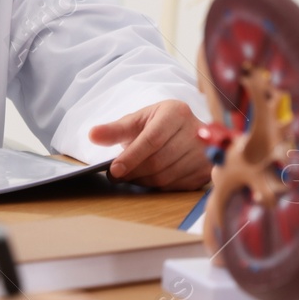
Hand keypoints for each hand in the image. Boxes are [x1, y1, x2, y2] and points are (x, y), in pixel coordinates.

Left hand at [91, 100, 211, 189]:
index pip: (152, 139)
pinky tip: (149, 178)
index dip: (131, 157)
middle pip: (158, 161)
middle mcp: (195, 130)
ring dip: (143, 181)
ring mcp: (203, 152)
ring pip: (166, 176)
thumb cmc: (158, 124)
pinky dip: (158, 185)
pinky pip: (175, 186)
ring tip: (131, 175)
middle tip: (118, 175)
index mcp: (176, 112)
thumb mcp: (137, 121)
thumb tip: (93, 135)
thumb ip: (115, 129)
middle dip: (134, 172)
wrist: (186, 130)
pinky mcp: (205, 170)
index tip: (114, 170)